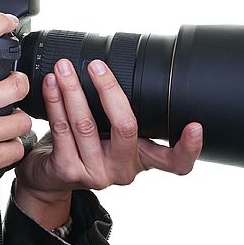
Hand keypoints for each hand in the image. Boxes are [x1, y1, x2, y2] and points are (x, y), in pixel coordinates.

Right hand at [0, 11, 32, 235]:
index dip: (0, 23)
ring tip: (7, 119)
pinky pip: (16, 149)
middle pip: (17, 83)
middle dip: (19, 82)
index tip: (8, 22)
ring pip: (22, 119)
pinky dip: (11, 146)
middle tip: (13, 86)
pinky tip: (0, 143)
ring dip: (18, 118)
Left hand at [14, 58, 202, 226]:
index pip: (175, 163)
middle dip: (109, 90)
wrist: (48, 178)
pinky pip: (62, 130)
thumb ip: (120, 116)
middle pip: (125, 128)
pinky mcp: (69, 171)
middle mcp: (123, 170)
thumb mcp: (109, 135)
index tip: (195, 126)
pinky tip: (51, 85)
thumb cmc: (82, 147)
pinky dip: (55, 102)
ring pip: (86, 124)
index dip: (188, 148)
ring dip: (73, 90)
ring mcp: (96, 173)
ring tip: (64, 68)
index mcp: (141, 158)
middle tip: (97, 66)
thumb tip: (117, 66)